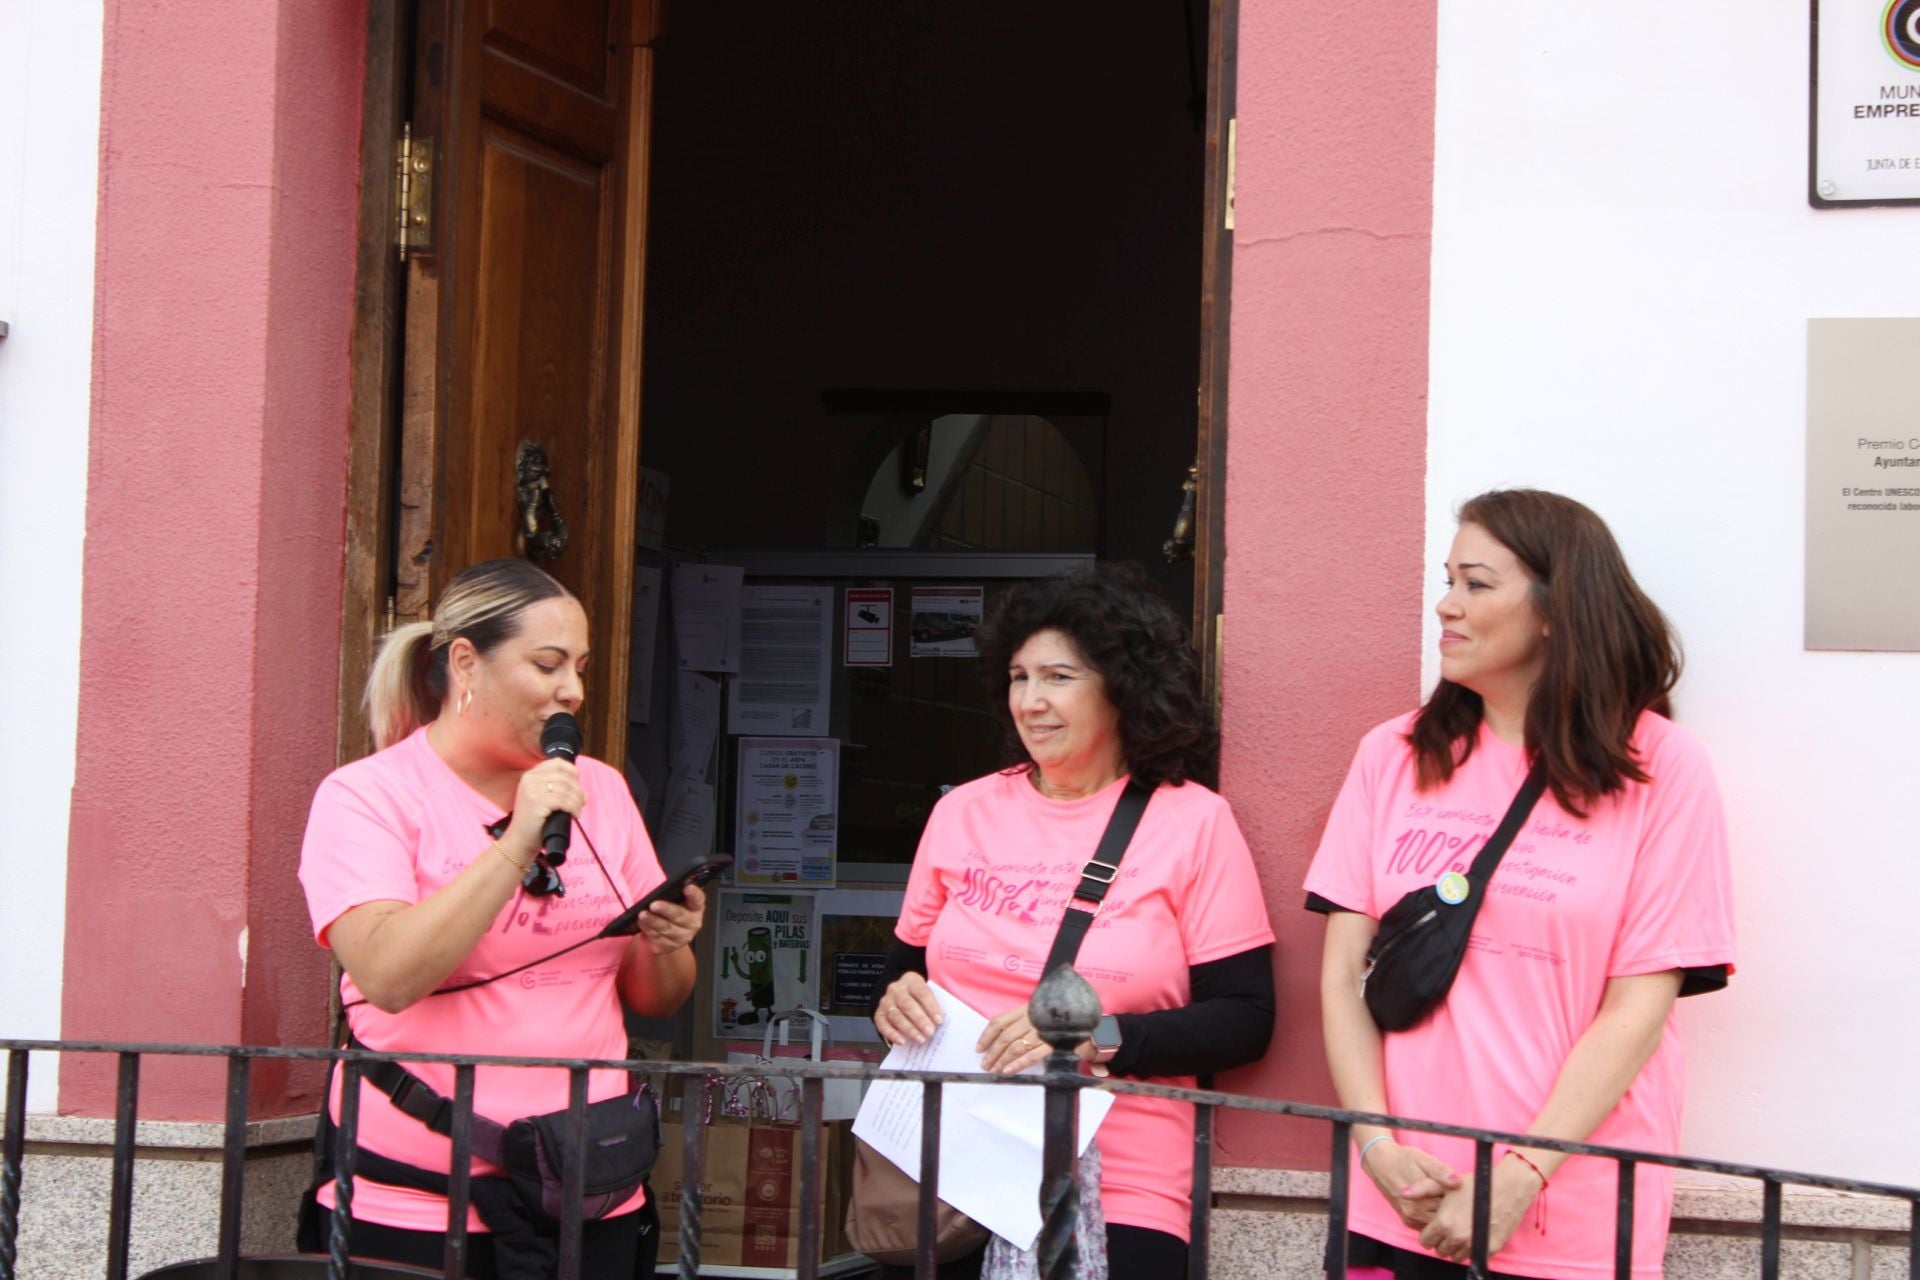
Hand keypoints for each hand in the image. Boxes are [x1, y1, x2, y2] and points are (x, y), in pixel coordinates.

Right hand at [501, 758, 585, 864]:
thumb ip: (558, 790)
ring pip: (565, 789)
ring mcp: (532, 790)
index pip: (557, 763)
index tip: (578, 783)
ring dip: (577, 800)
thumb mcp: (542, 799)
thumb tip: (584, 792)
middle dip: (577, 790)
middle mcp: (529, 779)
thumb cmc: (534, 821)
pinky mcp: (536, 801)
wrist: (520, 839)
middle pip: (564, 777)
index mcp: (530, 775)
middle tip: (582, 801)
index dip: (572, 771)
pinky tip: (575, 814)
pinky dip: (573, 807)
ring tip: (578, 809)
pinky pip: (563, 801)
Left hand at [636, 882, 704, 954]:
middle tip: (654, 904)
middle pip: (680, 915)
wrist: (667, 936)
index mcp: (696, 907)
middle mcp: (692, 922)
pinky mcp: (669, 945)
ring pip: (667, 928)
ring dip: (653, 921)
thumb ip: (672, 893)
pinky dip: (648, 929)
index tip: (687, 887)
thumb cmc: (670, 912)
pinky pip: (657, 937)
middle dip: (666, 909)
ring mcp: (682, 936)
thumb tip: (658, 882)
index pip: (698, 899)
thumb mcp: (675, 901)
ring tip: (643, 914)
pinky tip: (642, 923)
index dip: (694, 894)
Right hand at [873, 973, 943, 1046]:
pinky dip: (892, 1034)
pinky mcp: (879, 1014)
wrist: (898, 992)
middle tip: (930, 1032)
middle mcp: (896, 990)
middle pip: (907, 1005)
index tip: (939, 1021)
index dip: (931, 1007)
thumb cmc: (917, 996)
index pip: (922, 993)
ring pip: (896, 1016)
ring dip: (909, 1029)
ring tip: (920, 1039)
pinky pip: (883, 1025)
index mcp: (911, 981)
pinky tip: (902, 1042)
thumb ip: (932, 1004)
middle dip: (920, 1020)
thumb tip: (939, 1022)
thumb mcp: (926, 992)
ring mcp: (886, 1002)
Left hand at [976, 1007, 1093, 1075]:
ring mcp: (1042, 1031)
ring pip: (1016, 1048)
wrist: (1086, 1020)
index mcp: (1026, 1009)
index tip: (979, 1047)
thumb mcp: (1038, 1010)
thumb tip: (1000, 1037)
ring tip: (994, 1069)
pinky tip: (1008, 1071)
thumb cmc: (1059, 1016)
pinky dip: (1018, 1064)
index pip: (999, 1022)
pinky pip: (1032, 1056)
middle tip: (985, 1064)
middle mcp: (1032, 1019)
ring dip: (1002, 1060)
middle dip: (993, 1052)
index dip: (986, 1035)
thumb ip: (1022, 1019)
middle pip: (1005, 1037)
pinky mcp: (1052, 1044)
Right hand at [1359, 1138, 1459, 1230]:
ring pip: (1436, 1223)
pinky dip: (1432, 1216)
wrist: (1380, 1163)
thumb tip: (1457, 1182)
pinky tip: (1432, 1202)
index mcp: (1423, 1197)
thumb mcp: (1423, 1159)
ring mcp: (1410, 1218)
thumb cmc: (1404, 1159)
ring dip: (1441, 1213)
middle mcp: (1415, 1212)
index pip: (1451, 1206)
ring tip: (1440, 1195)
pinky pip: (1427, 1224)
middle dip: (1450, 1207)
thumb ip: (1441, 1171)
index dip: (1457, 1198)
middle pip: (1444, 1217)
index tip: (1458, 1189)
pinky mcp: (1407, 1221)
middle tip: (1449, 1192)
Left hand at [1417, 1159, 1540, 1263]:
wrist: (1508, 1188)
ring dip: (1456, 1247)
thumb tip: (1402, 1193)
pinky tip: (1473, 1234)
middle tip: (1448, 1228)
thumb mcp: (1446, 1184)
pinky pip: (1473, 1257)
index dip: (1429, 1234)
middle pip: (1440, 1251)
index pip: (1425, 1241)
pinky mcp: (1489, 1250)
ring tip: (1461, 1231)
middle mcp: (1456, 1237)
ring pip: (1456, 1257)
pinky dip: (1472, 1249)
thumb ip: (1421, 1189)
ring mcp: (1473, 1245)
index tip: (1435, 1228)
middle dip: (1441, 1241)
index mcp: (1443, 1222)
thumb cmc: (1475, 1184)